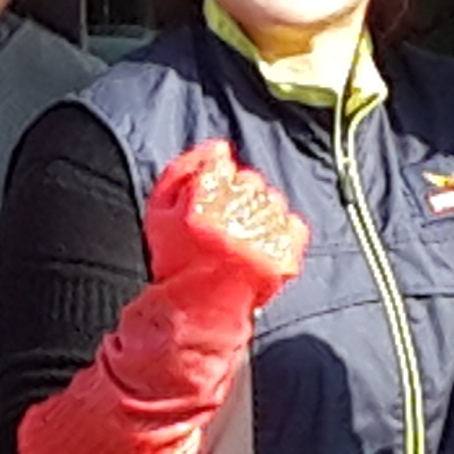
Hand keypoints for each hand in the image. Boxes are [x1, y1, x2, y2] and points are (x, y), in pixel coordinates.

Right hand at [142, 140, 307, 303]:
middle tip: (225, 225)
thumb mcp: (159, 210)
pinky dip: (282, 232)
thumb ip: (182, 169)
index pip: (223, 167)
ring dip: (259, 215)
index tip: (211, 204)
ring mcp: (260, 238)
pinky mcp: (282, 256)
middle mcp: (232, 218)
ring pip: (273, 202)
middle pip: (250, 182)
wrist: (199, 306)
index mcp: (201, 204)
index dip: (216, 183)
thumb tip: (220, 146)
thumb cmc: (175, 258)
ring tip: (242, 238)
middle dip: (239, 199)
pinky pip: (293, 226)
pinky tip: (261, 245)